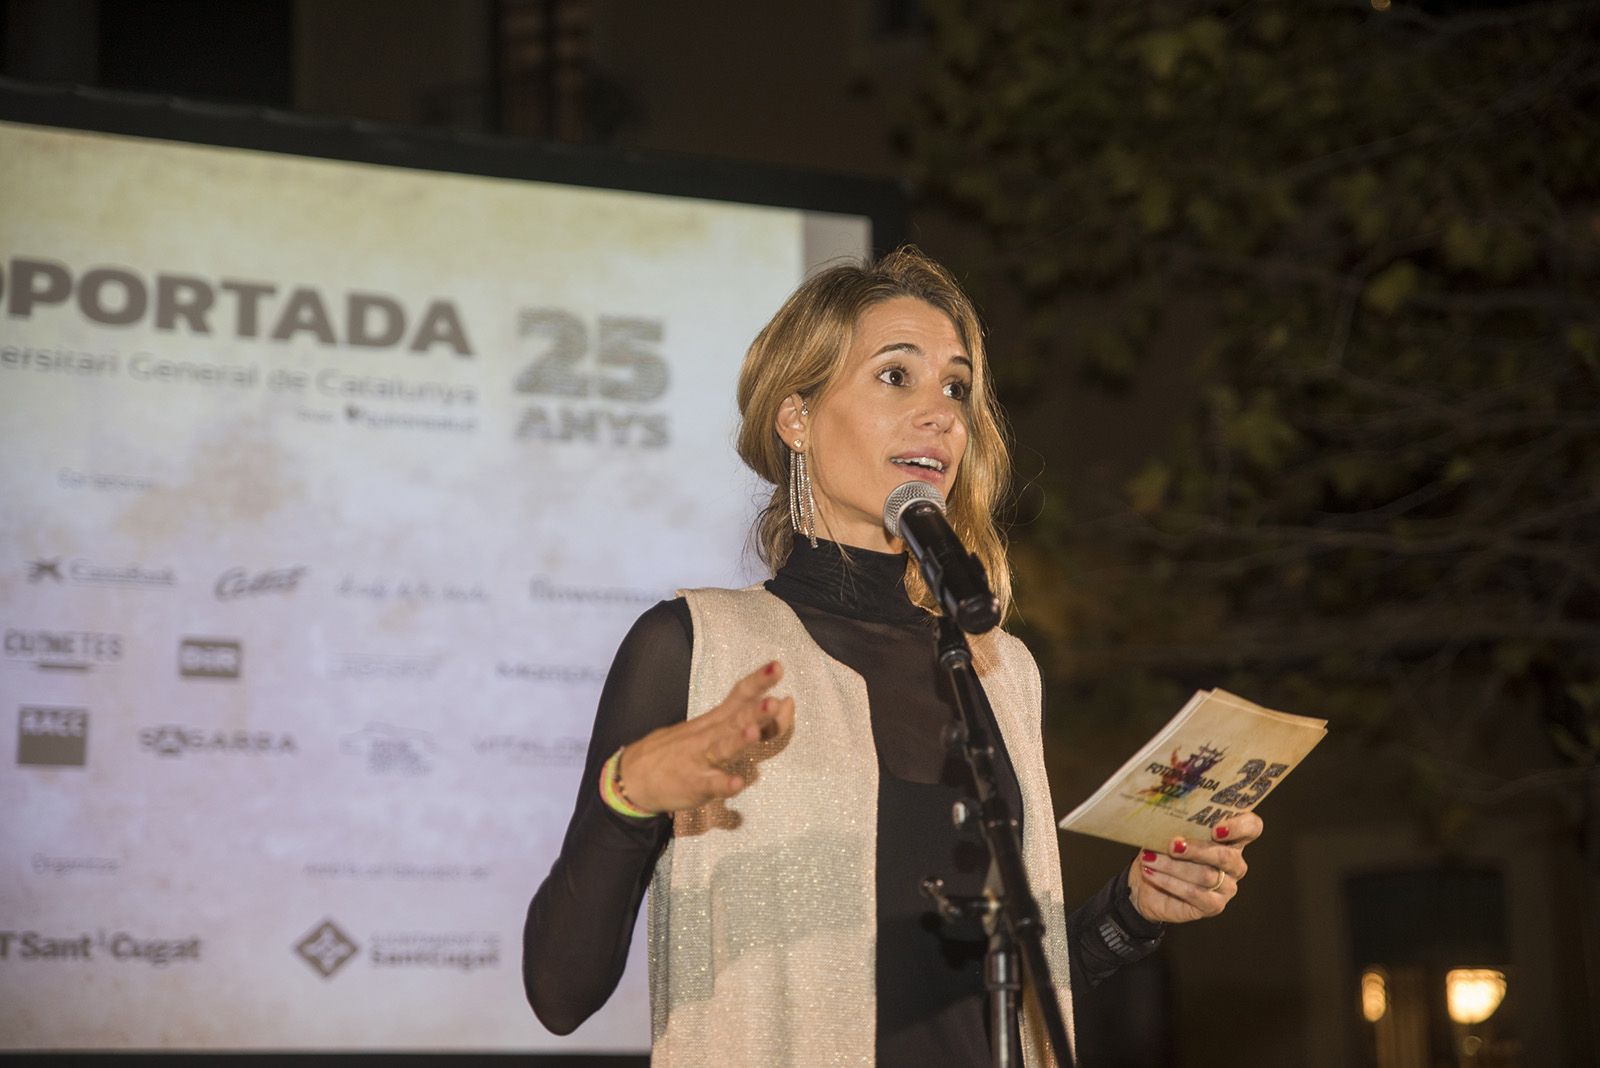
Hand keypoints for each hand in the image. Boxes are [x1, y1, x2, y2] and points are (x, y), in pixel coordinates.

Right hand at [617, 660, 795, 814]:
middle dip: (756, 711)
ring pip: (723, 748)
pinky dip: (723, 784)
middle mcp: (709, 736)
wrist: (633, 777)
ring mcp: (700, 760)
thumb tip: (780, 705)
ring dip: (738, 740)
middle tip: (775, 701)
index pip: (738, 696)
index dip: (758, 681)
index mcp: (715, 720)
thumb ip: (742, 719)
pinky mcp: (693, 784)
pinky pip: (710, 784)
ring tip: (753, 731)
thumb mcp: (707, 729)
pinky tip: (736, 783)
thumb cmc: (678, 750)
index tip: (777, 665)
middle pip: (735, 720)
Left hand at [1127, 812, 1263, 924]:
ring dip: (1173, 866)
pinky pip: (1195, 894)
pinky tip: (1151, 873)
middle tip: (1172, 844)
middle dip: (1196, 849)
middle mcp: (1234, 863)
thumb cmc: (1162, 852)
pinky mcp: (1214, 906)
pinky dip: (1170, 882)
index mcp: (1230, 838)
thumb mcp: (1167, 833)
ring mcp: (1227, 886)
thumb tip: (1164, 819)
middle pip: (1226, 856)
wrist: (1147, 885)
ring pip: (1206, 876)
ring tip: (1150, 858)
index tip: (1216, 829)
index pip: (1252, 827)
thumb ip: (1176, 825)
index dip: (1240, 826)